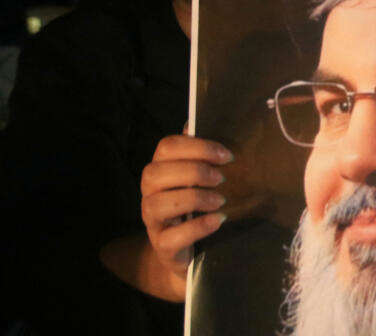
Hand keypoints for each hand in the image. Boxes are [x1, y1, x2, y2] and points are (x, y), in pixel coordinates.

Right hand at [140, 135, 233, 292]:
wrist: (190, 254)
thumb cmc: (196, 208)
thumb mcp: (198, 180)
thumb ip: (197, 154)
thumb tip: (197, 121)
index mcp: (159, 171)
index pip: (166, 147)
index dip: (197, 147)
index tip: (226, 155)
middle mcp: (149, 194)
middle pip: (155, 173)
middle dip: (192, 171)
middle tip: (221, 177)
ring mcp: (152, 221)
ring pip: (158, 204)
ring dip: (194, 198)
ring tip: (220, 200)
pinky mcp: (162, 247)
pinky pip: (172, 236)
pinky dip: (197, 227)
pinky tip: (218, 220)